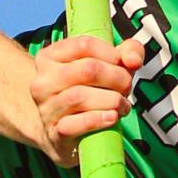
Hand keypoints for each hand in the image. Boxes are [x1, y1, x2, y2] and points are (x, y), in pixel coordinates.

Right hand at [29, 35, 143, 163]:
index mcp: (50, 57)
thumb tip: (133, 60)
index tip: (122, 65)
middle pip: (88, 69)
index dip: (111, 54)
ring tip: (122, 106)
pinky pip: (74, 124)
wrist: (60, 131)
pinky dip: (98, 120)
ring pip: (81, 97)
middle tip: (126, 88)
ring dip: (112, 101)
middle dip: (117, 78)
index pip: (84, 45)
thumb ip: (126, 53)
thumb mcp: (104, 66)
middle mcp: (43, 80)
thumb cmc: (84, 93)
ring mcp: (46, 107)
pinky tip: (111, 118)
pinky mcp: (54, 132)